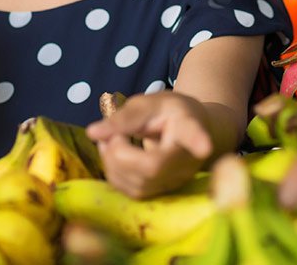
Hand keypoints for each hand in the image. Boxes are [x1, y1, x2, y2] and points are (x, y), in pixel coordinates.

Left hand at [86, 91, 213, 197]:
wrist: (189, 130)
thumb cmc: (168, 113)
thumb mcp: (149, 104)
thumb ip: (123, 117)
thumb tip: (92, 133)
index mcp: (189, 126)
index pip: (193, 135)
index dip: (198, 142)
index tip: (205, 147)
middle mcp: (188, 160)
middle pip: (151, 167)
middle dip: (119, 152)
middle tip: (113, 133)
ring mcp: (177, 180)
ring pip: (138, 185)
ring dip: (112, 163)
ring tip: (112, 140)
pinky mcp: (163, 193)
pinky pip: (132, 192)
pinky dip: (115, 173)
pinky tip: (115, 155)